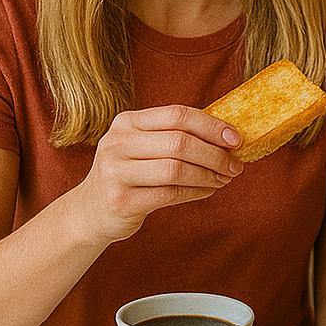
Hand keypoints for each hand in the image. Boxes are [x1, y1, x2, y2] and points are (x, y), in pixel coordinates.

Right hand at [77, 104, 243, 242]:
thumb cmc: (129, 174)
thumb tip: (228, 137)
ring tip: (224, 179)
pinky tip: (208, 190)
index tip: (236, 139)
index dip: (212, 126)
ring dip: (209, 175)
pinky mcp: (121, 200)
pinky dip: (196, 192)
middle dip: (215, 154)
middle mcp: (118, 142)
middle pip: (180, 142)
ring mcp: (116, 172)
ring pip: (177, 169)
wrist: (89, 211)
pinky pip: (171, 194)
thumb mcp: (143, 146)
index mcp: (127, 122)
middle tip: (235, 166)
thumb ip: (175, 136)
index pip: (177, 114)